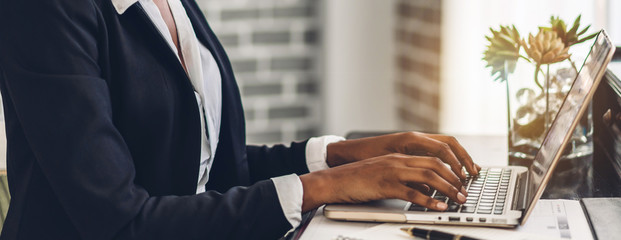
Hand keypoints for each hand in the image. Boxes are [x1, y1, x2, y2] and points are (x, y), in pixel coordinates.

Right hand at [299, 153, 467, 211]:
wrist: (335, 180)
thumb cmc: (358, 178)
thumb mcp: (386, 172)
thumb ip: (407, 176)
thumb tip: (427, 188)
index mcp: (400, 155)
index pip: (434, 154)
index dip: (453, 165)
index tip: (464, 177)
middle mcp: (399, 160)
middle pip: (436, 163)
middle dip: (455, 177)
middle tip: (465, 191)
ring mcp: (392, 171)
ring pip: (429, 176)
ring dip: (447, 189)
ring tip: (458, 199)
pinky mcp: (386, 185)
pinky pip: (413, 193)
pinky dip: (429, 201)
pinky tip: (438, 207)